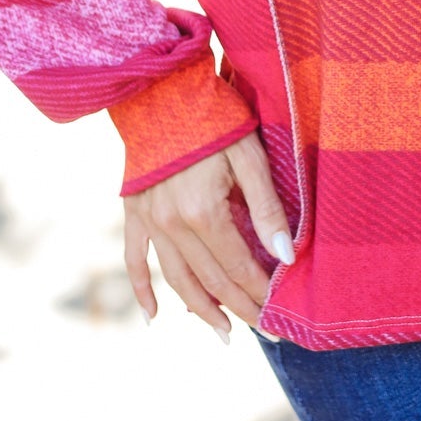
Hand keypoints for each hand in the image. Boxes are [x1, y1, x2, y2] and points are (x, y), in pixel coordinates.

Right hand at [123, 129, 293, 341]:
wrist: (161, 87)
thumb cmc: (214, 118)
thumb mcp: (249, 156)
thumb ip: (267, 208)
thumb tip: (286, 257)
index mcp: (202, 211)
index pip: (238, 265)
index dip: (259, 294)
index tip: (279, 318)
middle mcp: (171, 223)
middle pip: (210, 278)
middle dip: (239, 308)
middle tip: (264, 331)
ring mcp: (149, 219)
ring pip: (176, 278)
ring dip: (200, 309)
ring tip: (223, 334)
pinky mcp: (134, 210)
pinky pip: (135, 258)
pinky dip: (143, 289)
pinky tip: (154, 317)